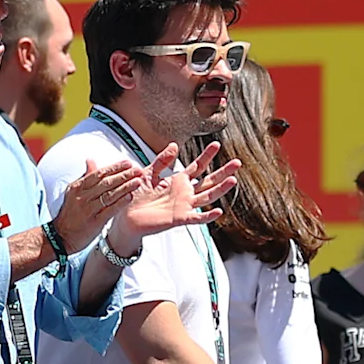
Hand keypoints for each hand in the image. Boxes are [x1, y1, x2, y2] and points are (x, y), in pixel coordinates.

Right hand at [57, 157, 145, 251]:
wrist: (61, 236)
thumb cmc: (70, 214)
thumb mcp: (74, 192)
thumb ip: (85, 177)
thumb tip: (91, 160)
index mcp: (78, 187)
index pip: (99, 174)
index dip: (114, 168)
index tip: (127, 163)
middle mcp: (82, 196)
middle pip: (106, 183)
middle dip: (124, 175)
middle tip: (138, 170)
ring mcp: (88, 209)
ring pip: (109, 195)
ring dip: (125, 187)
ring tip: (138, 181)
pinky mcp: (94, 222)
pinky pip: (109, 211)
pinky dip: (120, 203)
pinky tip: (130, 197)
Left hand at [107, 145, 242, 250]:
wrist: (126, 217)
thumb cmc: (136, 196)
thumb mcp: (148, 173)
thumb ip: (162, 161)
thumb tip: (174, 145)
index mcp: (178, 181)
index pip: (197, 167)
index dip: (207, 156)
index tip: (217, 144)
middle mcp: (185, 193)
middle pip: (209, 181)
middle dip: (223, 172)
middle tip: (237, 163)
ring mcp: (184, 206)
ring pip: (207, 197)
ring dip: (221, 189)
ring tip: (233, 180)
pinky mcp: (179, 219)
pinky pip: (196, 218)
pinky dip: (208, 216)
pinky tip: (218, 211)